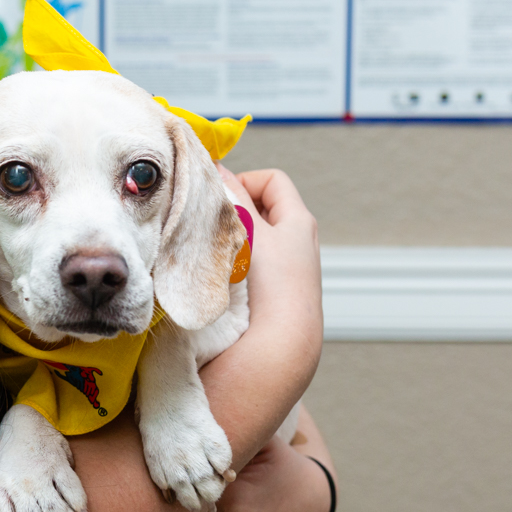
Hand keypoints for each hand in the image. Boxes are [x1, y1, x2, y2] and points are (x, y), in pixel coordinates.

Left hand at [177, 409, 334, 511]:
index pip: (186, 485)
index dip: (179, 471)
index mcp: (235, 503)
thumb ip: (231, 436)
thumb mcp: (263, 445)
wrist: (310, 511)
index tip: (172, 459)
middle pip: (177, 510)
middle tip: (168, 476)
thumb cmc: (282, 469)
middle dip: (174, 494)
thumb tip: (195, 417)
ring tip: (175, 495)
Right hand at [220, 167, 321, 357]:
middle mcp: (300, 242)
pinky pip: (252, 265)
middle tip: (211, 224)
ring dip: (232, 239)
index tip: (219, 197)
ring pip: (254, 239)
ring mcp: (288, 269)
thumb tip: (216, 168)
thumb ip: (232, 197)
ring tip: (213, 251)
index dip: (244, 180)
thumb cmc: (271, 283)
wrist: (282, 344)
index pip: (272, 179)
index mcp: (300, 221)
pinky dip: (234, 263)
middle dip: (234, 211)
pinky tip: (220, 276)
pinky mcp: (276, 293)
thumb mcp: (249, 230)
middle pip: (262, 209)